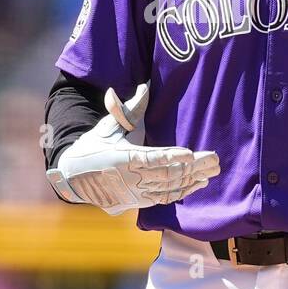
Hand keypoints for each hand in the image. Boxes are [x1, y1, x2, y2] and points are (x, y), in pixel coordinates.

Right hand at [46, 82, 219, 215]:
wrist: (73, 177)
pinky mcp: (137, 202)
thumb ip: (127, 109)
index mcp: (123, 157)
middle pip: (167, 174)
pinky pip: (164, 199)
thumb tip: (143, 87)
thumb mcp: (107, 126)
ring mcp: (134, 192)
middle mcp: (130, 178)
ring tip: (211, 172)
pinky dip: (182, 192)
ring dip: (192, 180)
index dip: (172, 156)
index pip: (151, 158)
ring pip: (169, 188)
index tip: (191, 153)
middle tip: (215, 160)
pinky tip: (198, 185)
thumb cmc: (92, 147)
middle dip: (194, 168)